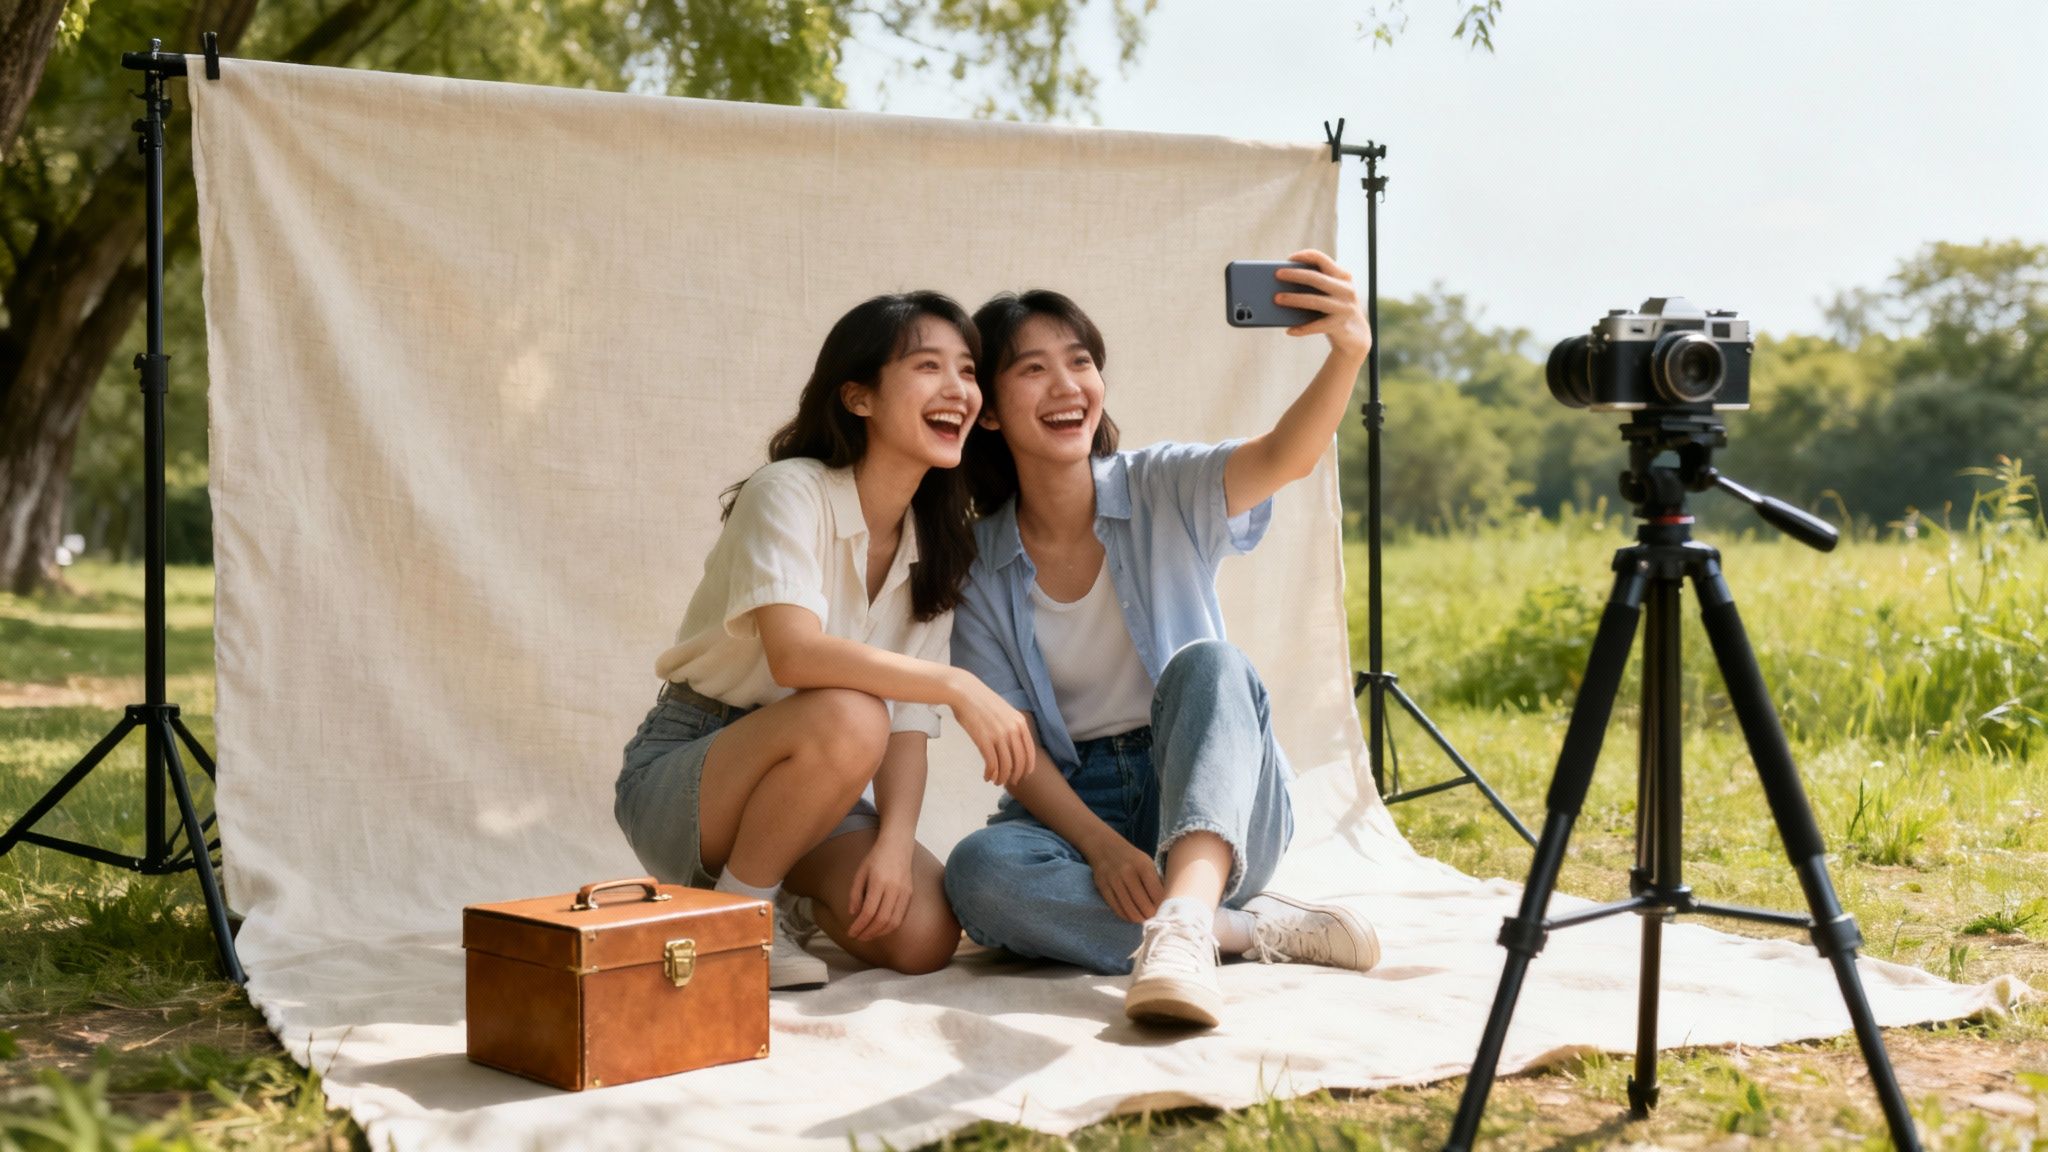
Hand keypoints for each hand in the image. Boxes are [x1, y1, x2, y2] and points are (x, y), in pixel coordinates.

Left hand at [845, 837, 914, 940]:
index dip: (859, 926)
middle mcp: (894, 888)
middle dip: (868, 933)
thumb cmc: (876, 858)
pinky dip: (890, 927)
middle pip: (882, 920)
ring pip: (894, 921)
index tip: (850, 933)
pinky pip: (901, 916)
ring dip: (880, 933)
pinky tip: (880, 928)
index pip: (868, 911)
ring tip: (868, 935)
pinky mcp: (910, 894)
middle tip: (858, 937)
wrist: (897, 845)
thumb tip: (853, 914)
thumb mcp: (860, 872)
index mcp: (878, 881)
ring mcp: (904, 892)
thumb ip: (855, 894)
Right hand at [947, 671, 1035, 786]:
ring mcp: (998, 735)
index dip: (1028, 767)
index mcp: (1020, 723)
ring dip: (1001, 777)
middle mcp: (1012, 730)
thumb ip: (1012, 727)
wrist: (965, 692)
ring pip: (1005, 766)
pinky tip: (987, 776)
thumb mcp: (1005, 711)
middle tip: (1010, 782)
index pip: (1030, 751)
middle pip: (1019, 762)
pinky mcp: (984, 740)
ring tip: (996, 781)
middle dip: (1016, 775)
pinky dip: (990, 773)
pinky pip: (991, 764)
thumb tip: (1013, 746)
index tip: (1024, 775)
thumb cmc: (982, 701)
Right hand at [1083, 834, 1163, 922]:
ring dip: (1139, 918)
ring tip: (1143, 919)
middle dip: (1150, 915)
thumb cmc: (1132, 859)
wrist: (1105, 847)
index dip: (1162, 907)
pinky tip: (1131, 915)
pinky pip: (1116, 908)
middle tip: (1154, 918)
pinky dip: (1125, 915)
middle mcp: (1128, 872)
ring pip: (1129, 909)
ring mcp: (1114, 880)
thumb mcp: (1147, 863)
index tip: (1164, 912)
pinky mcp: (1103, 887)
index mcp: (1143, 865)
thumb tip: (1164, 905)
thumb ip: (1155, 882)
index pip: (1157, 894)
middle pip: (1143, 904)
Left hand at [1276, 248, 1370, 360]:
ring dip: (1294, 299)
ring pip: (1315, 301)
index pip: (1323, 260)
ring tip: (1276, 299)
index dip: (1305, 256)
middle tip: (1277, 274)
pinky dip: (1302, 329)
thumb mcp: (1330, 292)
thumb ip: (1315, 285)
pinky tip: (1289, 330)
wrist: (1356, 335)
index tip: (1288, 259)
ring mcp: (1344, 307)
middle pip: (1316, 278)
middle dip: (1295, 275)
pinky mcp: (1340, 325)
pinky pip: (1317, 326)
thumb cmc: (1334, 309)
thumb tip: (1283, 284)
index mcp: (1343, 276)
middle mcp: (1346, 289)